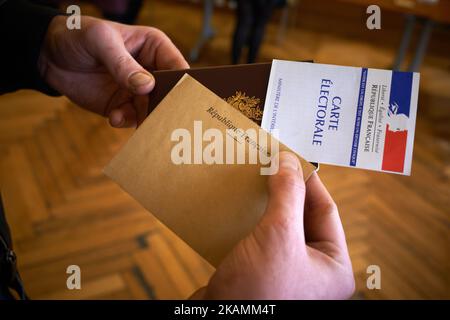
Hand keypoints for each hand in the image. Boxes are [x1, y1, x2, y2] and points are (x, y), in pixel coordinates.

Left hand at [38, 15, 188, 127]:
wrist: (49, 56)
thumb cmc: (78, 36)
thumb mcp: (100, 42)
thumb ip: (122, 64)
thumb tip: (147, 86)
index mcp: (155, 48)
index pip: (178, 67)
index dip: (182, 84)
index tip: (180, 100)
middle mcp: (151, 71)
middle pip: (169, 94)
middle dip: (166, 107)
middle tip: (161, 120)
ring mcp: (138, 91)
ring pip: (153, 110)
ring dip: (146, 119)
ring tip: (129, 117)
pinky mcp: (123, 106)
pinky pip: (132, 119)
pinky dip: (126, 121)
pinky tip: (114, 117)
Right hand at [193, 152, 354, 298]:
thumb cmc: (259, 291)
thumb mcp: (279, 236)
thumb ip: (287, 195)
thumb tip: (288, 161)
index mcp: (333, 265)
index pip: (325, 209)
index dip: (308, 180)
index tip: (291, 155)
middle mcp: (312, 268)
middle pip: (301, 216)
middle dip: (283, 190)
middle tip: (269, 162)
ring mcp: (285, 271)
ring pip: (277, 225)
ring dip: (263, 203)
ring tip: (252, 179)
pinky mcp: (260, 272)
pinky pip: (258, 237)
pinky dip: (249, 219)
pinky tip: (237, 204)